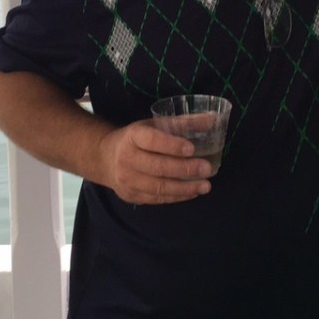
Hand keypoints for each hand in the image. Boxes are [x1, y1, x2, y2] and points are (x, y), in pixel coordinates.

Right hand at [98, 119, 212, 204]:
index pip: (152, 140)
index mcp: (133, 136)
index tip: (192, 148)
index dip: (171, 145)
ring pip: (158, 187)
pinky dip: (177, 196)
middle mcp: (127, 158)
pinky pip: (157, 198)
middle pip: (157, 167)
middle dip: (184, 169)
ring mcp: (127, 180)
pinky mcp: (131, 196)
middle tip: (206, 169)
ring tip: (205, 186)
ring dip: (184, 188)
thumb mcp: (154, 125)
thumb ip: (182, 123)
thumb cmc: (137, 139)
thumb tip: (213, 119)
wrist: (106, 158)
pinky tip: (193, 192)